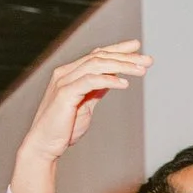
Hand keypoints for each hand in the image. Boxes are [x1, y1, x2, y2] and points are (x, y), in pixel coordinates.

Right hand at [10, 40, 150, 192]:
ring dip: (122, 66)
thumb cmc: (64, 128)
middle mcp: (66, 73)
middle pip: (99, 57)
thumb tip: (113, 79)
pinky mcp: (65, 94)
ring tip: (142, 70)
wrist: (45, 145)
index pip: (97, 55)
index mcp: (71, 73)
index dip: (118, 49)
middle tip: (148, 60)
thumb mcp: (86, 105)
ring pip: (96, 65)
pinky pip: (90, 81)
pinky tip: (124, 84)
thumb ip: (96, 90)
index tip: (138, 47)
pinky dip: (109, 80)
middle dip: (126, 57)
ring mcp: (64, 82)